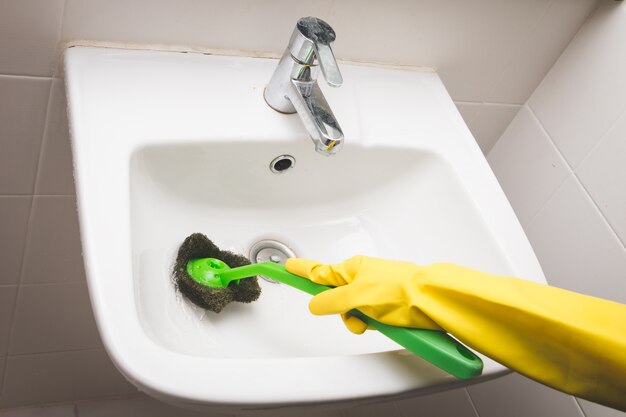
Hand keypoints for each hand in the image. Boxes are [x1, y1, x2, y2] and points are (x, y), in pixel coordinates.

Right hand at [285, 255, 440, 333]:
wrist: (432, 300)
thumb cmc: (399, 291)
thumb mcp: (356, 297)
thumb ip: (331, 302)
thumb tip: (315, 304)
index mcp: (352, 268)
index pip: (318, 271)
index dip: (301, 270)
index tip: (285, 266)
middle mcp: (362, 277)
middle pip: (336, 299)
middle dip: (341, 313)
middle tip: (354, 317)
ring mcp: (375, 291)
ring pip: (352, 312)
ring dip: (359, 321)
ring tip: (374, 321)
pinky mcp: (387, 305)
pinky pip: (369, 318)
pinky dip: (373, 324)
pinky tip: (383, 324)